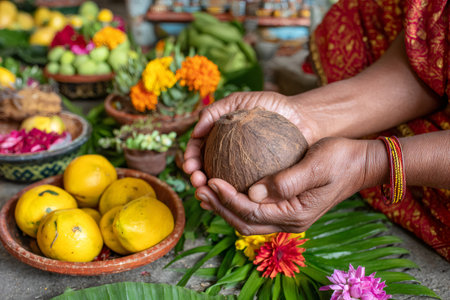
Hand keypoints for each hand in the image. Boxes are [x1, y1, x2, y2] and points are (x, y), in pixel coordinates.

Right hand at [183, 91, 315, 208]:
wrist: (302, 118)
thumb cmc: (271, 106)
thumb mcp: (240, 101)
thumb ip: (215, 111)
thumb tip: (195, 129)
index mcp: (219, 137)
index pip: (199, 150)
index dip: (191, 159)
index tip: (190, 166)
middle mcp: (228, 154)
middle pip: (206, 169)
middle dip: (197, 178)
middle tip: (198, 182)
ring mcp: (242, 168)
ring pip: (222, 183)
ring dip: (211, 191)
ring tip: (208, 195)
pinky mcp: (259, 180)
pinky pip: (244, 191)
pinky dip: (235, 197)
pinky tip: (231, 202)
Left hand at [195, 138, 386, 234]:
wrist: (361, 163)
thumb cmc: (341, 159)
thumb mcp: (317, 165)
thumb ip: (287, 181)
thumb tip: (253, 192)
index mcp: (295, 214)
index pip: (252, 211)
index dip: (227, 198)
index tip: (210, 181)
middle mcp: (289, 221)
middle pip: (244, 221)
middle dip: (219, 206)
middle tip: (198, 188)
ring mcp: (287, 217)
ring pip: (247, 219)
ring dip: (224, 206)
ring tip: (205, 190)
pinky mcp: (286, 208)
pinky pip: (255, 211)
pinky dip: (236, 202)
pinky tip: (224, 187)